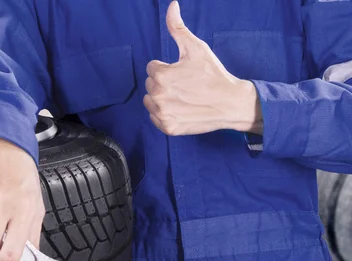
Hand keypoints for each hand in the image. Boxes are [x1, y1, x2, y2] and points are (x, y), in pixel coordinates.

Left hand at [144, 1, 262, 135]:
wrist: (230, 103)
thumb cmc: (213, 74)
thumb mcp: (196, 48)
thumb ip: (178, 28)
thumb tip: (172, 4)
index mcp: (161, 75)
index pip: (153, 68)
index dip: (169, 68)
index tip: (185, 73)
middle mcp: (157, 95)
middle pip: (151, 84)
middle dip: (165, 83)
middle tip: (186, 85)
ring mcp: (162, 113)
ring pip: (150, 101)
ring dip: (162, 98)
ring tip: (183, 97)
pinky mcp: (167, 128)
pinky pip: (155, 118)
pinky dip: (165, 114)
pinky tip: (182, 109)